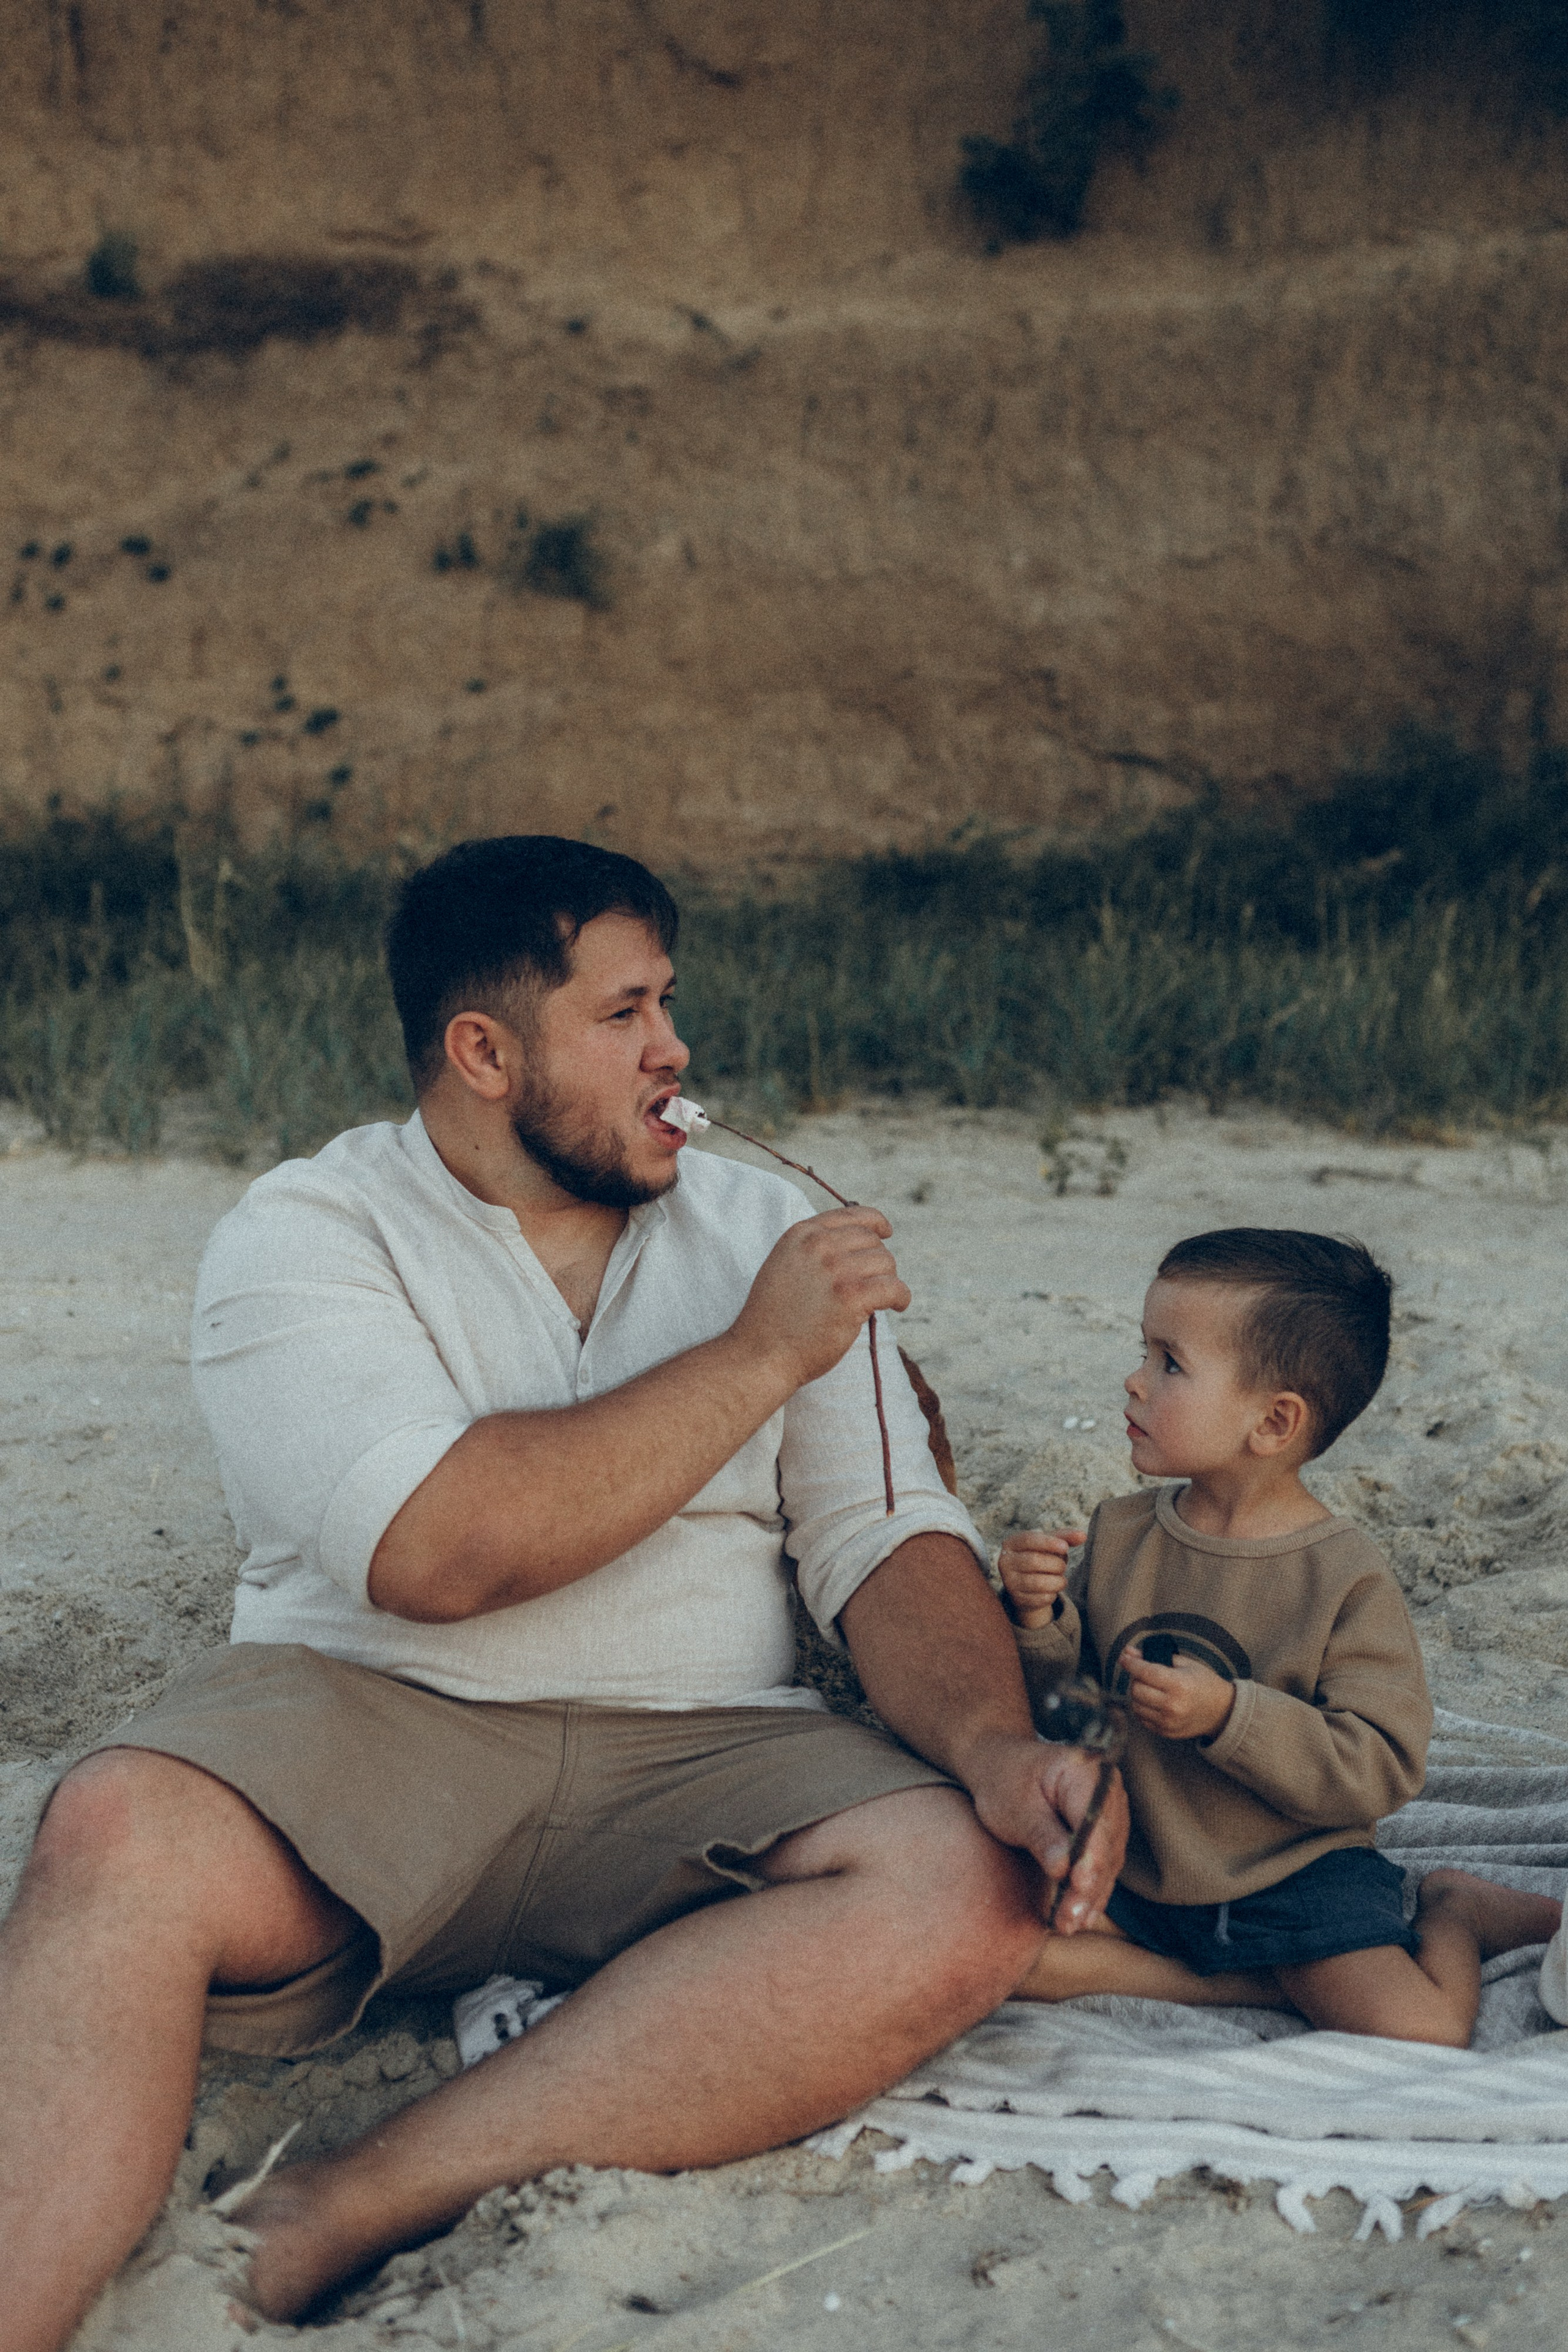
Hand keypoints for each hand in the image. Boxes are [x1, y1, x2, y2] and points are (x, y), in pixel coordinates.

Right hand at [731, 1207, 910, 1388]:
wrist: (761, 1353)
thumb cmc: (773, 1319)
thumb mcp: (784, 1266)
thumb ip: (813, 1250)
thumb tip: (855, 1248)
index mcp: (801, 1234)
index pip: (852, 1215)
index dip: (875, 1222)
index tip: (886, 1232)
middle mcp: (819, 1245)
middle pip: (872, 1241)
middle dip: (878, 1262)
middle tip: (873, 1285)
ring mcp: (836, 1269)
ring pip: (886, 1263)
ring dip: (889, 1281)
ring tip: (882, 1299)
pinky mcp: (852, 1296)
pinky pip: (894, 1287)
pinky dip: (901, 1297)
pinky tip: (897, 1306)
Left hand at [963, 1732, 1129, 1932]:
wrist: (1001, 1766)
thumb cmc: (1004, 1781)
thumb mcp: (1015, 1808)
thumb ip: (1042, 1836)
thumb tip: (1063, 1869)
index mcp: (1086, 1772)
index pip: (1096, 1819)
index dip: (1090, 1855)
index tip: (1079, 1885)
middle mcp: (1107, 1792)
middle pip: (1106, 1845)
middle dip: (1088, 1885)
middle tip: (1069, 1918)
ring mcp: (1110, 1813)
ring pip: (1108, 1861)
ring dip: (1090, 1895)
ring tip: (1070, 1924)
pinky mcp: (1103, 1834)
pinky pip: (1102, 1865)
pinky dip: (1090, 1891)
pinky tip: (1080, 1917)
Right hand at [997, 1528, 1084, 1628]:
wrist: (1030, 1585)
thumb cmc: (1042, 1557)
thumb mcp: (1051, 1545)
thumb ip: (1066, 1538)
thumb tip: (1083, 1535)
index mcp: (1011, 1543)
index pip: (1028, 1539)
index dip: (1048, 1543)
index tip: (1065, 1547)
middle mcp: (1005, 1562)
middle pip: (1034, 1561)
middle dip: (1056, 1564)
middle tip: (1063, 1566)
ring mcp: (1009, 1582)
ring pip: (1037, 1582)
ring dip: (1057, 1581)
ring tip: (1061, 1579)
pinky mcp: (1017, 1599)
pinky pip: (1040, 1598)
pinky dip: (1052, 1594)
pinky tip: (1052, 1590)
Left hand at [1119, 1644, 1236, 1741]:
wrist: (1222, 1711)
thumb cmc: (1204, 1683)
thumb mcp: (1185, 1664)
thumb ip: (1156, 1657)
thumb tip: (1129, 1652)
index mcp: (1179, 1685)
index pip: (1144, 1672)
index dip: (1131, 1663)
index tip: (1124, 1657)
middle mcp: (1172, 1706)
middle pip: (1137, 1689)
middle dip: (1136, 1678)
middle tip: (1143, 1673)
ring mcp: (1168, 1722)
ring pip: (1136, 1705)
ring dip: (1137, 1694)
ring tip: (1148, 1687)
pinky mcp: (1166, 1732)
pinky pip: (1142, 1719)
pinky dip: (1142, 1708)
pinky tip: (1152, 1701)